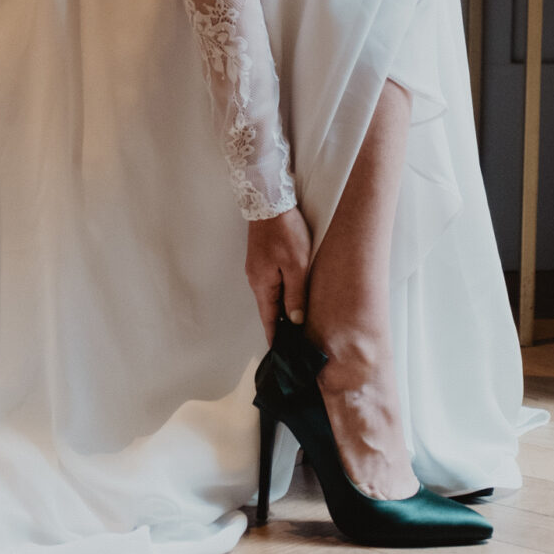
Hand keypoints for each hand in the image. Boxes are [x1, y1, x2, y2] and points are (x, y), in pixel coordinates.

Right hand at [246, 206, 312, 337]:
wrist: (269, 199)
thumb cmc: (285, 232)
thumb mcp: (296, 266)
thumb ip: (295, 294)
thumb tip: (295, 320)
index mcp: (262, 284)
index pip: (269, 319)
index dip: (276, 336)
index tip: (280, 354)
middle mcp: (255, 278)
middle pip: (269, 308)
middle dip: (281, 324)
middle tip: (296, 340)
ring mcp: (257, 267)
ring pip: (271, 294)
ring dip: (282, 306)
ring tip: (298, 321)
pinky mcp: (262, 257)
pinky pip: (272, 281)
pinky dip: (281, 292)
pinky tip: (293, 293)